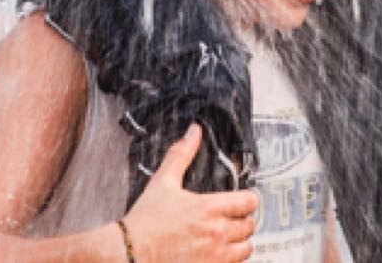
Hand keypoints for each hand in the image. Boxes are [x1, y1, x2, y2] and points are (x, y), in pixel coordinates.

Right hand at [123, 124, 257, 262]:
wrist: (131, 255)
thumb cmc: (146, 222)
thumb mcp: (163, 182)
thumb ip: (181, 154)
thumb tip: (193, 132)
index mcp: (209, 208)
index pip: (249, 202)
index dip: (248, 199)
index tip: (243, 200)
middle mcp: (216, 233)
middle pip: (250, 225)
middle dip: (243, 220)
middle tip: (232, 218)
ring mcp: (215, 258)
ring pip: (246, 249)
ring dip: (240, 242)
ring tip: (227, 237)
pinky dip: (230, 260)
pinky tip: (217, 254)